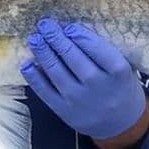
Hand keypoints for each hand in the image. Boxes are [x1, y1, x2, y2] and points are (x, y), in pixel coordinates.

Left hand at [20, 19, 146, 139]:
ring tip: (34, 39)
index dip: (77, 33)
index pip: (93, 45)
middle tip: (44, 24)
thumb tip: (69, 28)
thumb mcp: (121, 65)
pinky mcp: (65, 111)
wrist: (121, 123)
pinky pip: (45, 91)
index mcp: (117, 69)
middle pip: (71, 55)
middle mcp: (98, 85)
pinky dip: (34, 77)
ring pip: (56, 71)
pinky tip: (27, 64)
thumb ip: (100, 48)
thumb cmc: (119, 85)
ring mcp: (80, 100)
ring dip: (42, 52)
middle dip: (55, 37)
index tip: (67, 26)